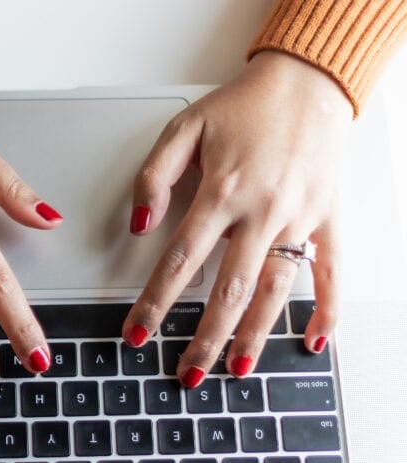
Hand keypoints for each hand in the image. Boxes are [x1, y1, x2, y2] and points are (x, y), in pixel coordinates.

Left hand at [122, 51, 352, 385]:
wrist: (308, 84)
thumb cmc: (244, 107)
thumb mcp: (184, 129)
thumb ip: (153, 177)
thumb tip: (139, 225)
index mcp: (222, 192)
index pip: (180, 261)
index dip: (155, 302)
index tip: (137, 334)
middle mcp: (262, 212)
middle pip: (229, 289)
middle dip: (205, 337)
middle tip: (187, 373)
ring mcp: (300, 219)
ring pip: (275, 289)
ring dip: (255, 334)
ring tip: (236, 370)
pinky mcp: (327, 219)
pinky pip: (330, 272)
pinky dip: (325, 309)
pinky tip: (311, 341)